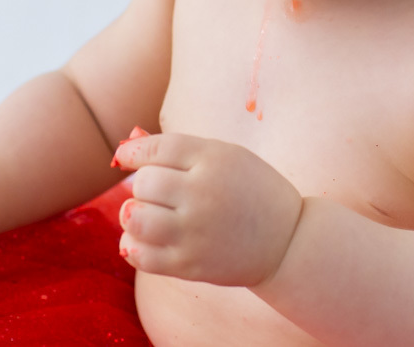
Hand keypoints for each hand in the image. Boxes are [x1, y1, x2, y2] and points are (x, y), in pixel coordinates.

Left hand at [112, 132, 302, 286]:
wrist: (287, 242)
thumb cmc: (250, 190)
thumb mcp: (226, 156)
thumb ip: (180, 150)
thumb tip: (125, 149)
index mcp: (213, 160)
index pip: (156, 149)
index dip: (132, 152)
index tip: (125, 157)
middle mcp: (202, 194)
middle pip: (143, 183)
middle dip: (142, 184)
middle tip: (155, 191)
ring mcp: (195, 232)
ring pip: (135, 218)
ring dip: (132, 214)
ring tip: (143, 213)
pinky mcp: (190, 265)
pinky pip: (141, 255)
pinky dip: (132, 245)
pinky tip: (145, 238)